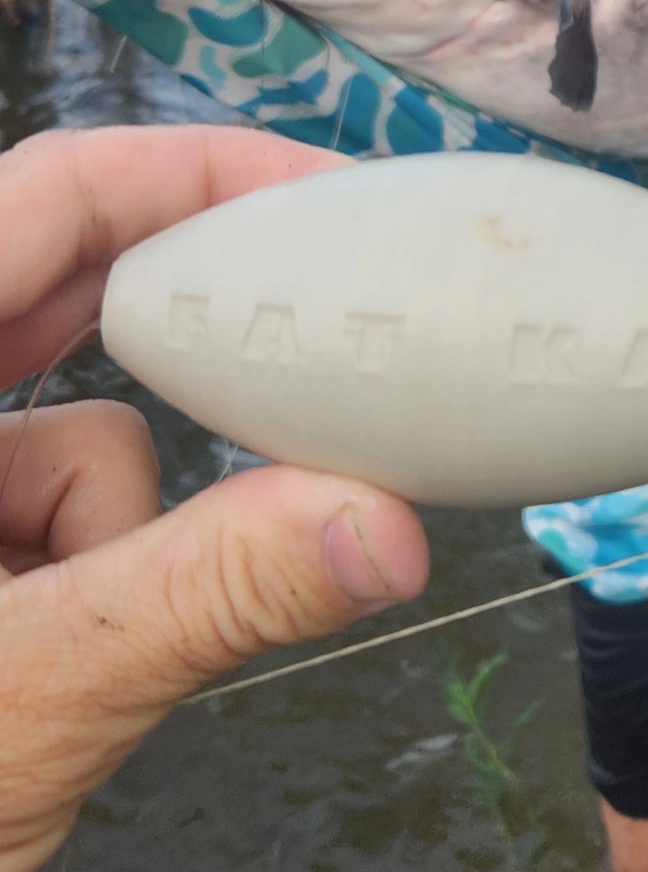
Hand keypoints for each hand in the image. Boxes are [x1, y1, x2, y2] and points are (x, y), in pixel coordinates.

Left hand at [0, 127, 429, 871]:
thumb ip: (201, 593)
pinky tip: (54, 679)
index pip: (42, 197)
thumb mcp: (23, 701)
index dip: (186, 169)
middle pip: (61, 299)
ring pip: (66, 439)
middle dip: (194, 343)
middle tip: (335, 338)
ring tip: (82, 650)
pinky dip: (84, 579)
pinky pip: (46, 524)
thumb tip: (387, 527)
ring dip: (116, 524)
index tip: (327, 194)